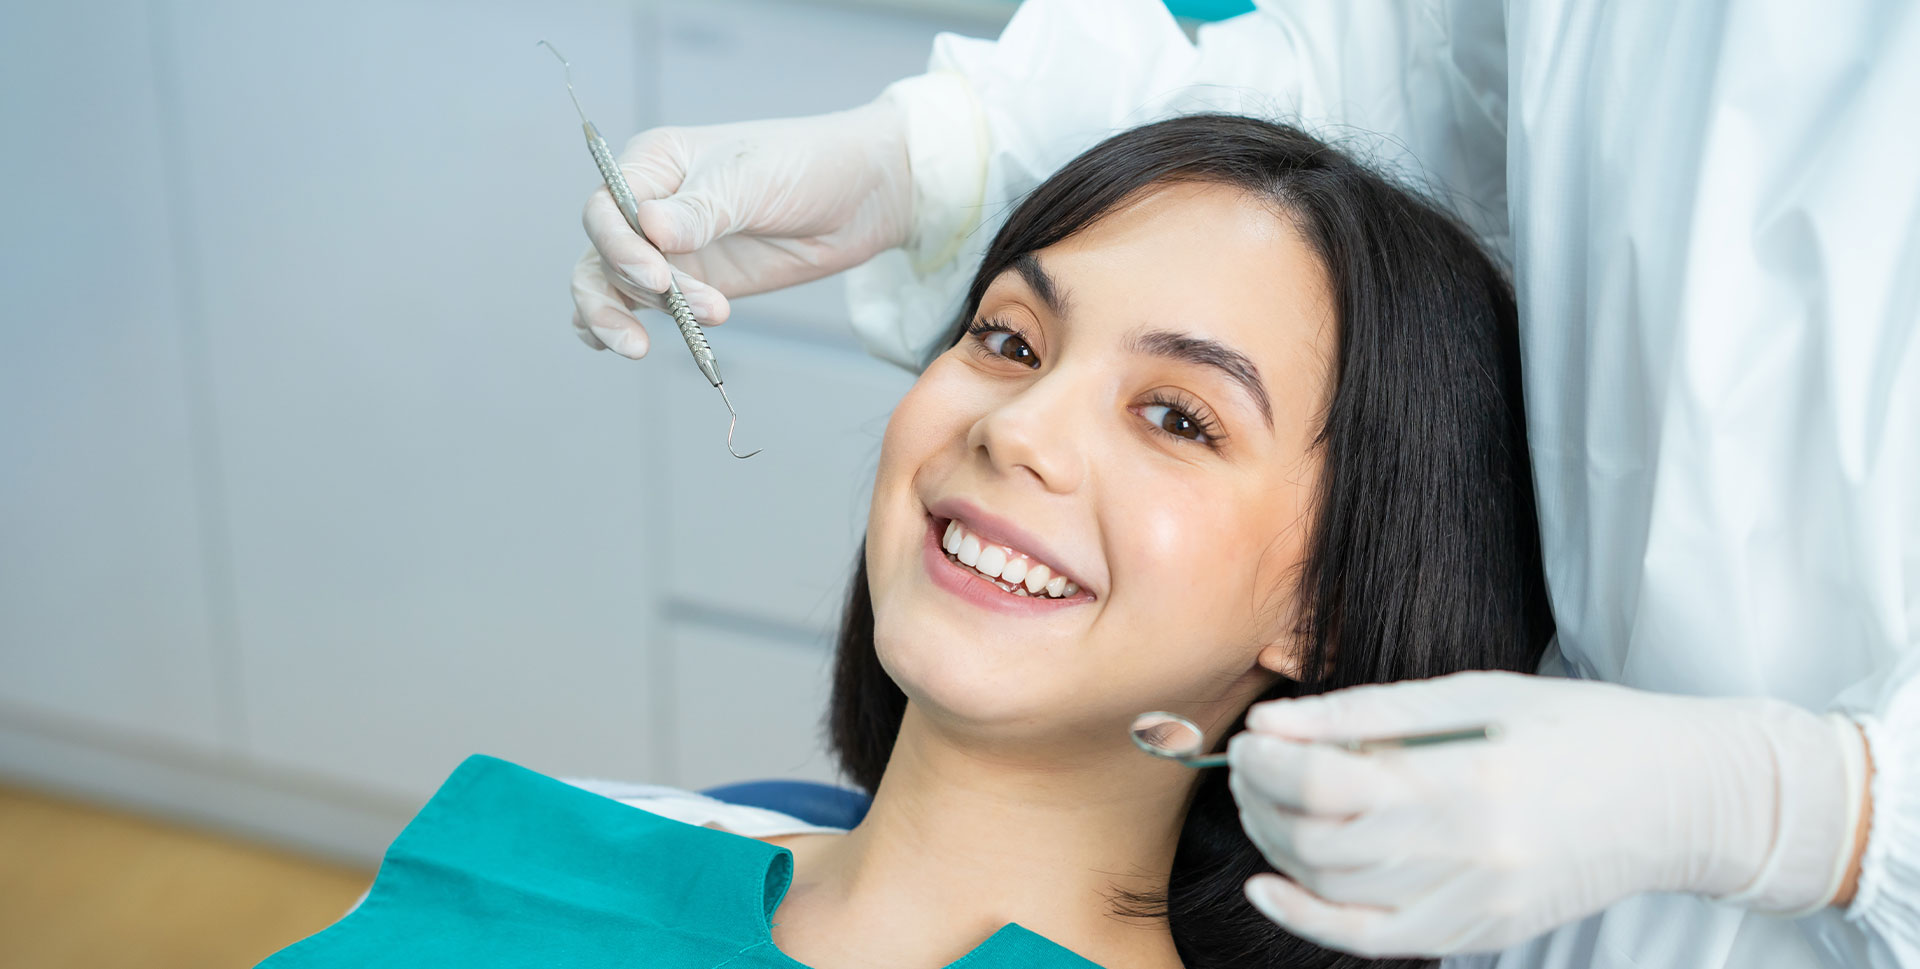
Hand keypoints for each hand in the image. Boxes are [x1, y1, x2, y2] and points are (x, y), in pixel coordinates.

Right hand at [570, 99, 912, 357]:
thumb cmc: (803, 166)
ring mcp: (665, 250)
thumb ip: (701, 210)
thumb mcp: (752, 181)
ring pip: (609, 286)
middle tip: (671, 305)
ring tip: (644, 347)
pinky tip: (627, 343)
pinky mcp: (687, 286)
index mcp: (654, 164)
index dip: (620, 245)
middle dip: (624, 287)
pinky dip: (621, 325)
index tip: (658, 275)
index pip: (607, 208)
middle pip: (601, 253)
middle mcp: (647, 207)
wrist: (858, 198)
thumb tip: (647, 227)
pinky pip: (638, 308)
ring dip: (619, 317)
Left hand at [1226, 670, 1865, 955]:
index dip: (1266, 762)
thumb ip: (1368, 713)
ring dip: (1279, 847)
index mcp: (1469, 782)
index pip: (1325, 785)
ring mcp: (1476, 907)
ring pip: (1336, 893)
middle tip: (1249, 764)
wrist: (1683, 799)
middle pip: (1319, 842)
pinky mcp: (1481, 936)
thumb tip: (1273, 722)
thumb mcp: (1478, 694)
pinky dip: (1309, 919)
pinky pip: (1373, 942)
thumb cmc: (1581, 728)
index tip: (1250, 735)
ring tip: (1266, 803)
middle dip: (1261, 801)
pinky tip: (1270, 886)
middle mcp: (1470, 857)